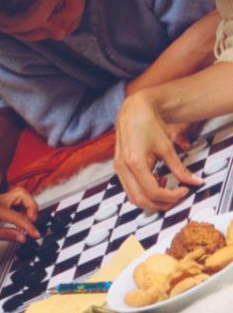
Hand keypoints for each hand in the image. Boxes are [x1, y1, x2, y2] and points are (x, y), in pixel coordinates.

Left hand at [0, 187, 39, 243]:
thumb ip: (8, 235)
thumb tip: (23, 237)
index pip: (19, 216)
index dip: (30, 226)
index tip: (36, 234)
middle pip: (22, 193)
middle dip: (32, 205)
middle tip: (32, 220)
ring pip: (19, 194)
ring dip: (27, 204)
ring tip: (28, 219)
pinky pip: (14, 199)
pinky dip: (21, 206)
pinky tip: (20, 217)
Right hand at [114, 93, 202, 210]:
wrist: (134, 109)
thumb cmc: (148, 123)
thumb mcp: (167, 147)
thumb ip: (180, 168)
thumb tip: (194, 182)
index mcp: (135, 161)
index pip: (153, 192)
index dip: (171, 196)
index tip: (184, 191)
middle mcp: (123, 167)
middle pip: (141, 200)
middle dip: (161, 204)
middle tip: (177, 196)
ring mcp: (118, 167)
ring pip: (133, 198)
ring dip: (151, 200)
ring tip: (167, 189)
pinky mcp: (119, 167)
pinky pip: (129, 189)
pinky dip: (143, 192)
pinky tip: (156, 181)